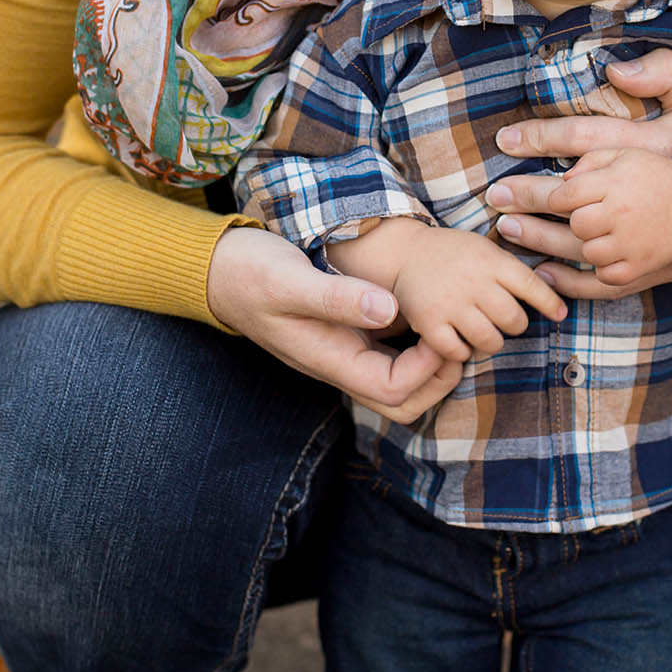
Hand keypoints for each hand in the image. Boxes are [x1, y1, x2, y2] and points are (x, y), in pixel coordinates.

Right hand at [206, 226, 462, 421]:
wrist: (218, 269)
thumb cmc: (250, 273)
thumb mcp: (290, 280)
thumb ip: (337, 298)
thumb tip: (389, 310)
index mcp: (329, 360)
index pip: (394, 390)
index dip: (427, 367)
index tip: (439, 329)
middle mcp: (338, 364)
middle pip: (401, 402)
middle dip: (437, 378)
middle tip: (454, 337)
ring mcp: (340, 353)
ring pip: (396, 383)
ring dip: (428, 365)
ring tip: (442, 325)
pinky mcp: (342, 336)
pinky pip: (386, 356)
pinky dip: (412, 345)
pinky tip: (420, 313)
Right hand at [389, 225, 565, 361]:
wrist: (405, 253)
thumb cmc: (454, 254)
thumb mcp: (485, 249)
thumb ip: (512, 271)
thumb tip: (554, 299)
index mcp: (490, 260)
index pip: (531, 285)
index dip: (550, 303)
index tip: (560, 314)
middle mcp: (472, 282)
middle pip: (513, 320)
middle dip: (515, 325)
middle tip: (506, 321)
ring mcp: (450, 304)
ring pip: (490, 340)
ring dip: (493, 341)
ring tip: (486, 332)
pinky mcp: (428, 322)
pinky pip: (458, 352)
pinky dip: (463, 351)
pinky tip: (461, 340)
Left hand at [485, 49, 671, 280]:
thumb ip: (660, 76)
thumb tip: (616, 70)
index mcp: (633, 170)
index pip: (569, 173)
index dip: (533, 163)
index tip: (505, 150)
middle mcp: (628, 211)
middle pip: (564, 215)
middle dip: (525, 207)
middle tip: (493, 202)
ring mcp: (632, 246)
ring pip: (574, 248)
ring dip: (537, 242)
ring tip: (508, 232)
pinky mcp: (636, 271)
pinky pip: (594, 281)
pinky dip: (566, 280)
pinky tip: (542, 271)